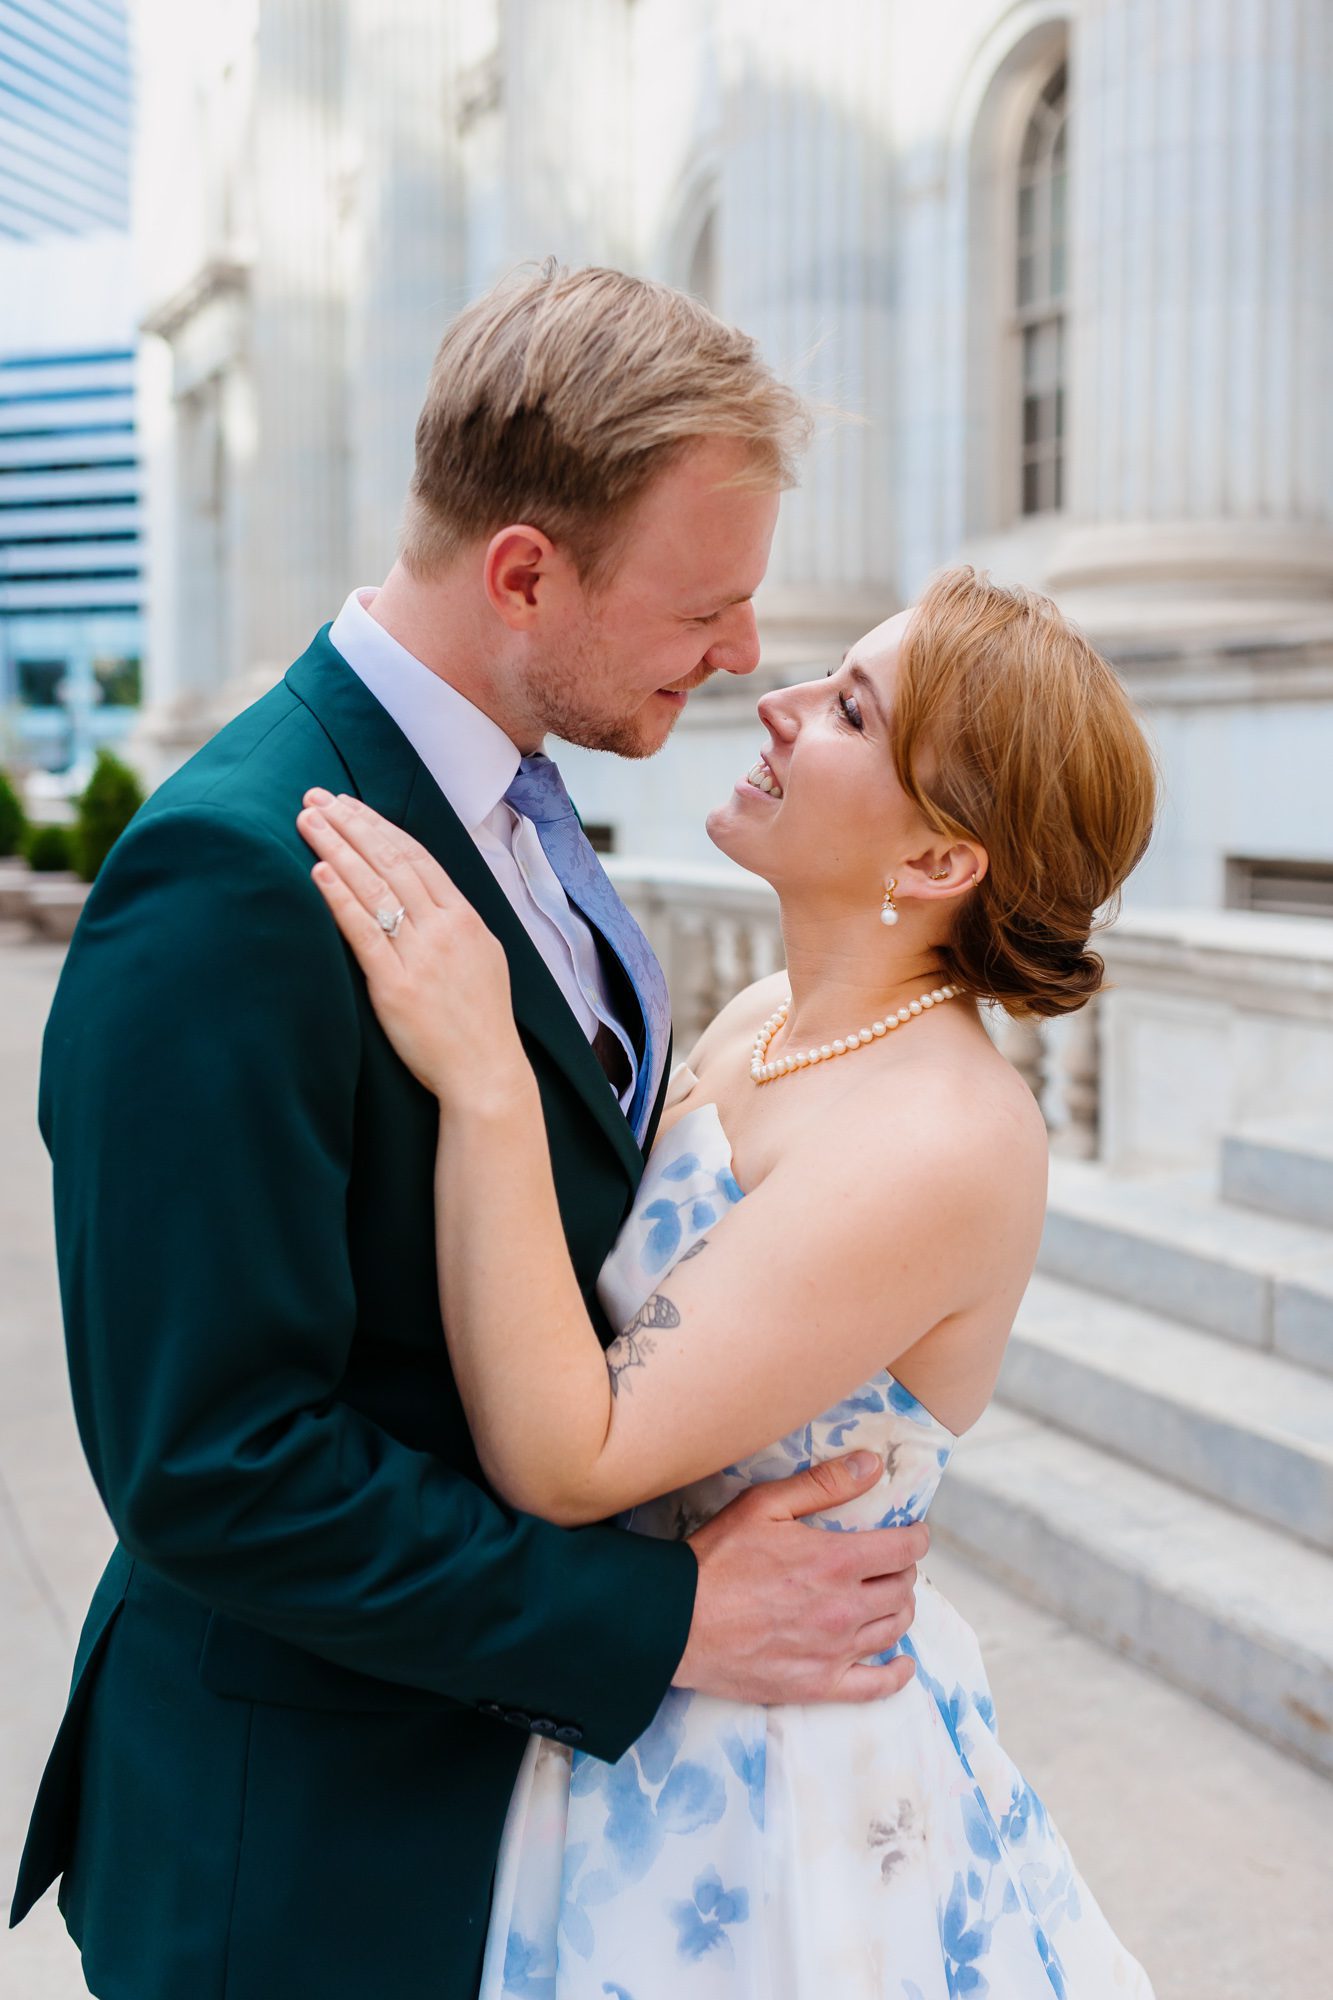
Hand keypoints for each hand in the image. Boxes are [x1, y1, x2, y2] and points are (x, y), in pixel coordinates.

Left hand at [297, 789, 531, 1112]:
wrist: (486, 1073)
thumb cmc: (479, 1022)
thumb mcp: (481, 958)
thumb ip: (452, 925)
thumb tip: (421, 898)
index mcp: (466, 919)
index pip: (417, 857)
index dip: (379, 826)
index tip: (348, 804)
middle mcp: (445, 929)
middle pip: (391, 861)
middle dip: (351, 824)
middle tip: (316, 796)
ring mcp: (422, 955)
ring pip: (375, 887)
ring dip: (338, 847)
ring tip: (308, 820)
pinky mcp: (397, 986)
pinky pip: (364, 932)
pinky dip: (340, 897)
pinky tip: (318, 871)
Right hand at [672, 1451, 926, 1702]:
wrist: (677, 1621)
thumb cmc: (717, 1558)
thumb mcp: (765, 1504)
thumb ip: (823, 1484)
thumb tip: (872, 1465)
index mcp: (837, 1561)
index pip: (904, 1549)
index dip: (915, 1537)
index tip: (911, 1533)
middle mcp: (845, 1608)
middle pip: (902, 1589)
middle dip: (903, 1570)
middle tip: (888, 1562)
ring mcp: (834, 1651)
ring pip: (893, 1629)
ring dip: (899, 1609)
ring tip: (887, 1597)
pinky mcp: (818, 1684)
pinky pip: (875, 1686)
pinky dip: (897, 1674)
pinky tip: (902, 1662)